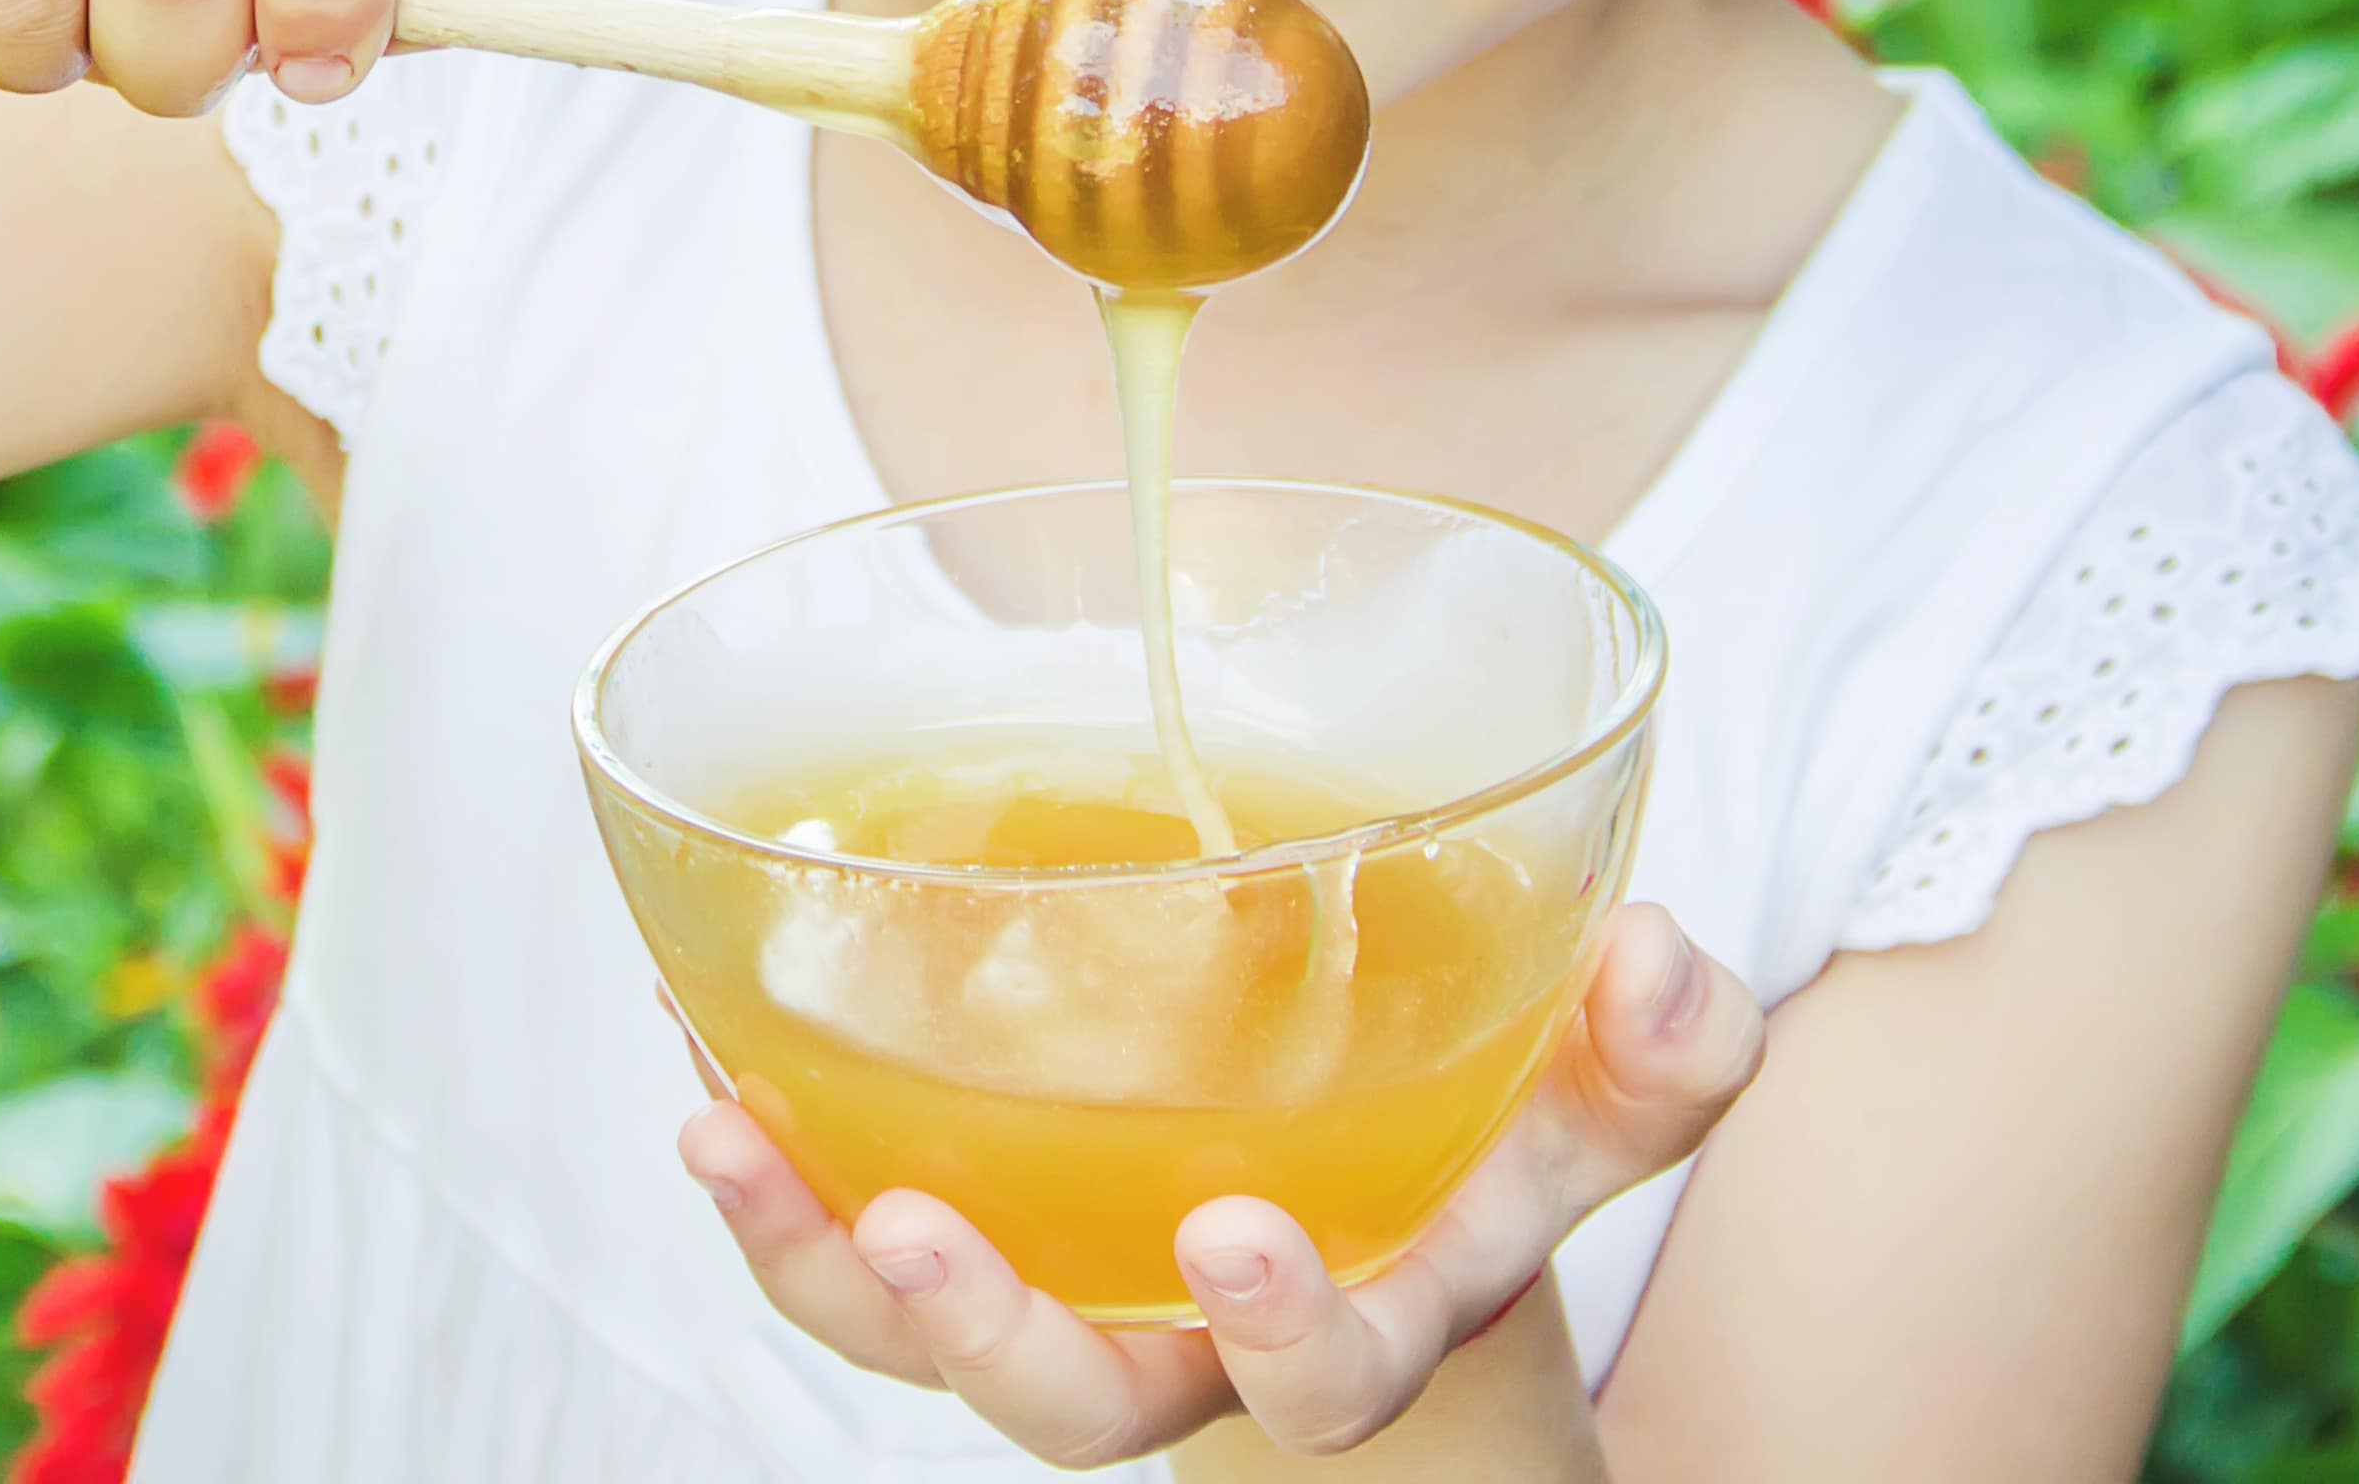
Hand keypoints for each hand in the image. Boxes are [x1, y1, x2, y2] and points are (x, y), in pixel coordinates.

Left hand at [680, 901, 1764, 1464]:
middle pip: (1067, 1402)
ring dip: (813, 1247)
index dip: (1286, 1336)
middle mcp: (1180, 1332)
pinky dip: (775, 1137)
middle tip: (926, 1241)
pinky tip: (696, 1020)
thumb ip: (1656, 1045)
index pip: (1318, 1382)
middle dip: (987, 1338)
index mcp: (1345, 1314)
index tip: (1240, 1240)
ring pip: (917, 1323)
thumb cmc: (1485, 1121)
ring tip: (721, 1133)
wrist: (1385, 1172)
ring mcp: (1060, 1275)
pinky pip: (847, 1206)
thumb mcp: (1593, 1089)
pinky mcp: (970, 1192)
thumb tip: (1662, 957)